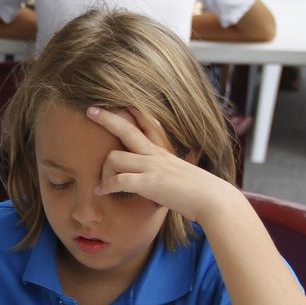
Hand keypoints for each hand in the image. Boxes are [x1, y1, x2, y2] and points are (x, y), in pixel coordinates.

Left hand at [90, 106, 233, 223]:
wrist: (214, 200)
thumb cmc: (199, 192)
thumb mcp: (183, 176)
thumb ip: (170, 174)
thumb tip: (166, 181)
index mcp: (163, 152)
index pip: (148, 124)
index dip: (134, 112)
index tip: (121, 104)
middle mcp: (156, 155)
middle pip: (126, 129)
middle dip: (107, 119)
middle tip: (90, 111)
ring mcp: (152, 167)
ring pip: (114, 157)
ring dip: (103, 172)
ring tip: (102, 185)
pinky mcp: (149, 183)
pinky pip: (119, 180)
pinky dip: (107, 186)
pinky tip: (101, 193)